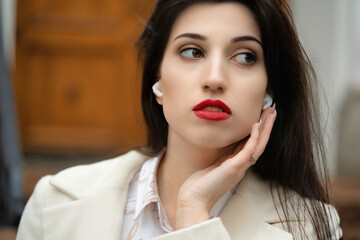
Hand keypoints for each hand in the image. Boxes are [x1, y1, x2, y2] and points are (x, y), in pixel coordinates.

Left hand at [175, 105, 276, 228]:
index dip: (257, 131)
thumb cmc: (198, 186)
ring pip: (258, 145)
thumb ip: (218, 159)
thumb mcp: (211, 168)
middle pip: (258, 143)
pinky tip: (256, 125)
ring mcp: (239, 168)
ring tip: (271, 113)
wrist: (193, 200)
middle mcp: (240, 166)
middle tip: (272, 110)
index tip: (261, 117)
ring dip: (266, 128)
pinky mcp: (234, 168)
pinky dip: (254, 137)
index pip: (250, 145)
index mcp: (235, 165)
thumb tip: (218, 149)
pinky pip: (248, 150)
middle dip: (266, 126)